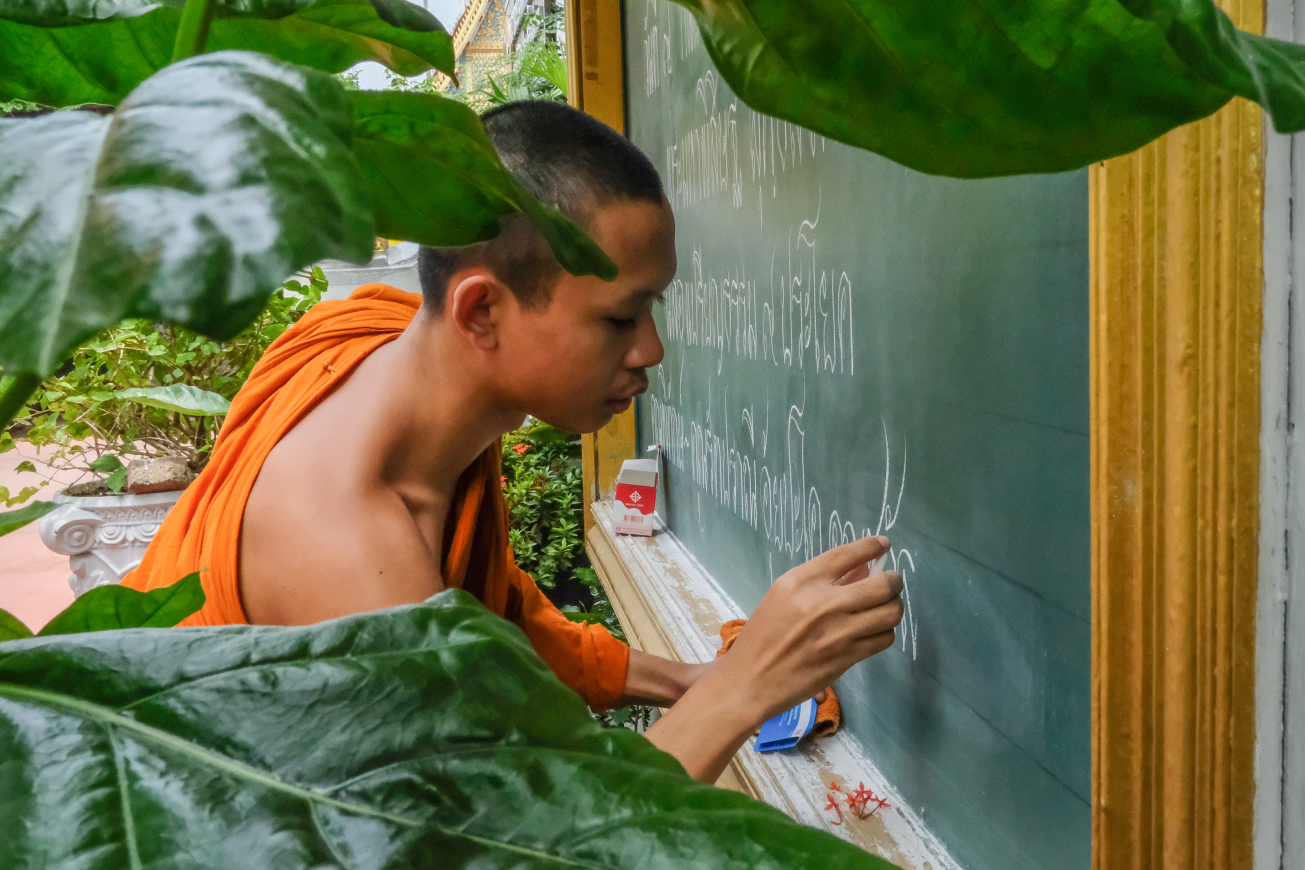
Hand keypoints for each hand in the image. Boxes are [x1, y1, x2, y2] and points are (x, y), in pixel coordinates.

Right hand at [718, 535, 902, 723]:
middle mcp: (822, 603)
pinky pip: (884, 638)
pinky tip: (875, 630)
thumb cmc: (763, 635)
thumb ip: (819, 581)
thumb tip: (861, 570)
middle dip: (894, 581)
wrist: (751, 680)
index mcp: (800, 582)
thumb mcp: (782, 596)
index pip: (846, 554)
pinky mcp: (847, 657)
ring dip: (893, 607)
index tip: (883, 544)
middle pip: (881, 585)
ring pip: (890, 612)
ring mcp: (838, 632)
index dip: (871, 546)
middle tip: (891, 582)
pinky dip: (885, 631)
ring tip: (886, 607)